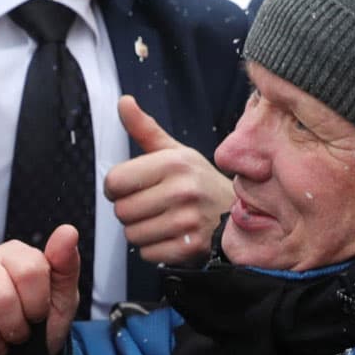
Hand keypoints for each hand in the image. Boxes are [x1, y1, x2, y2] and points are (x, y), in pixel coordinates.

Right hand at [0, 225, 83, 354]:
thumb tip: (68, 231)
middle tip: (13, 335)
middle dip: (13, 329)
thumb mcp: (60, 300)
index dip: (36, 305)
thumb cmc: (33, 323)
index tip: (35, 316)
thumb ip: (66, 266)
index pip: (30, 271)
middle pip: (2, 298)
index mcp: (14, 253)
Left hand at [104, 96, 230, 267]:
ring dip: (141, 231)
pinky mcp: (190, 248)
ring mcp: (187, 221)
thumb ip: (145, 129)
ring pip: (132, 234)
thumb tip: (123, 101)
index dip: (115, 187)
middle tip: (150, 205)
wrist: (239, 214)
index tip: (129, 187)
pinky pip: (147, 253)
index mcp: (174, 163)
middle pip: (121, 211)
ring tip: (162, 220)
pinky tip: (170, 236)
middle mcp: (182, 190)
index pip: (114, 182)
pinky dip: (154, 249)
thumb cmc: (200, 182)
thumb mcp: (176, 152)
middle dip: (130, 210)